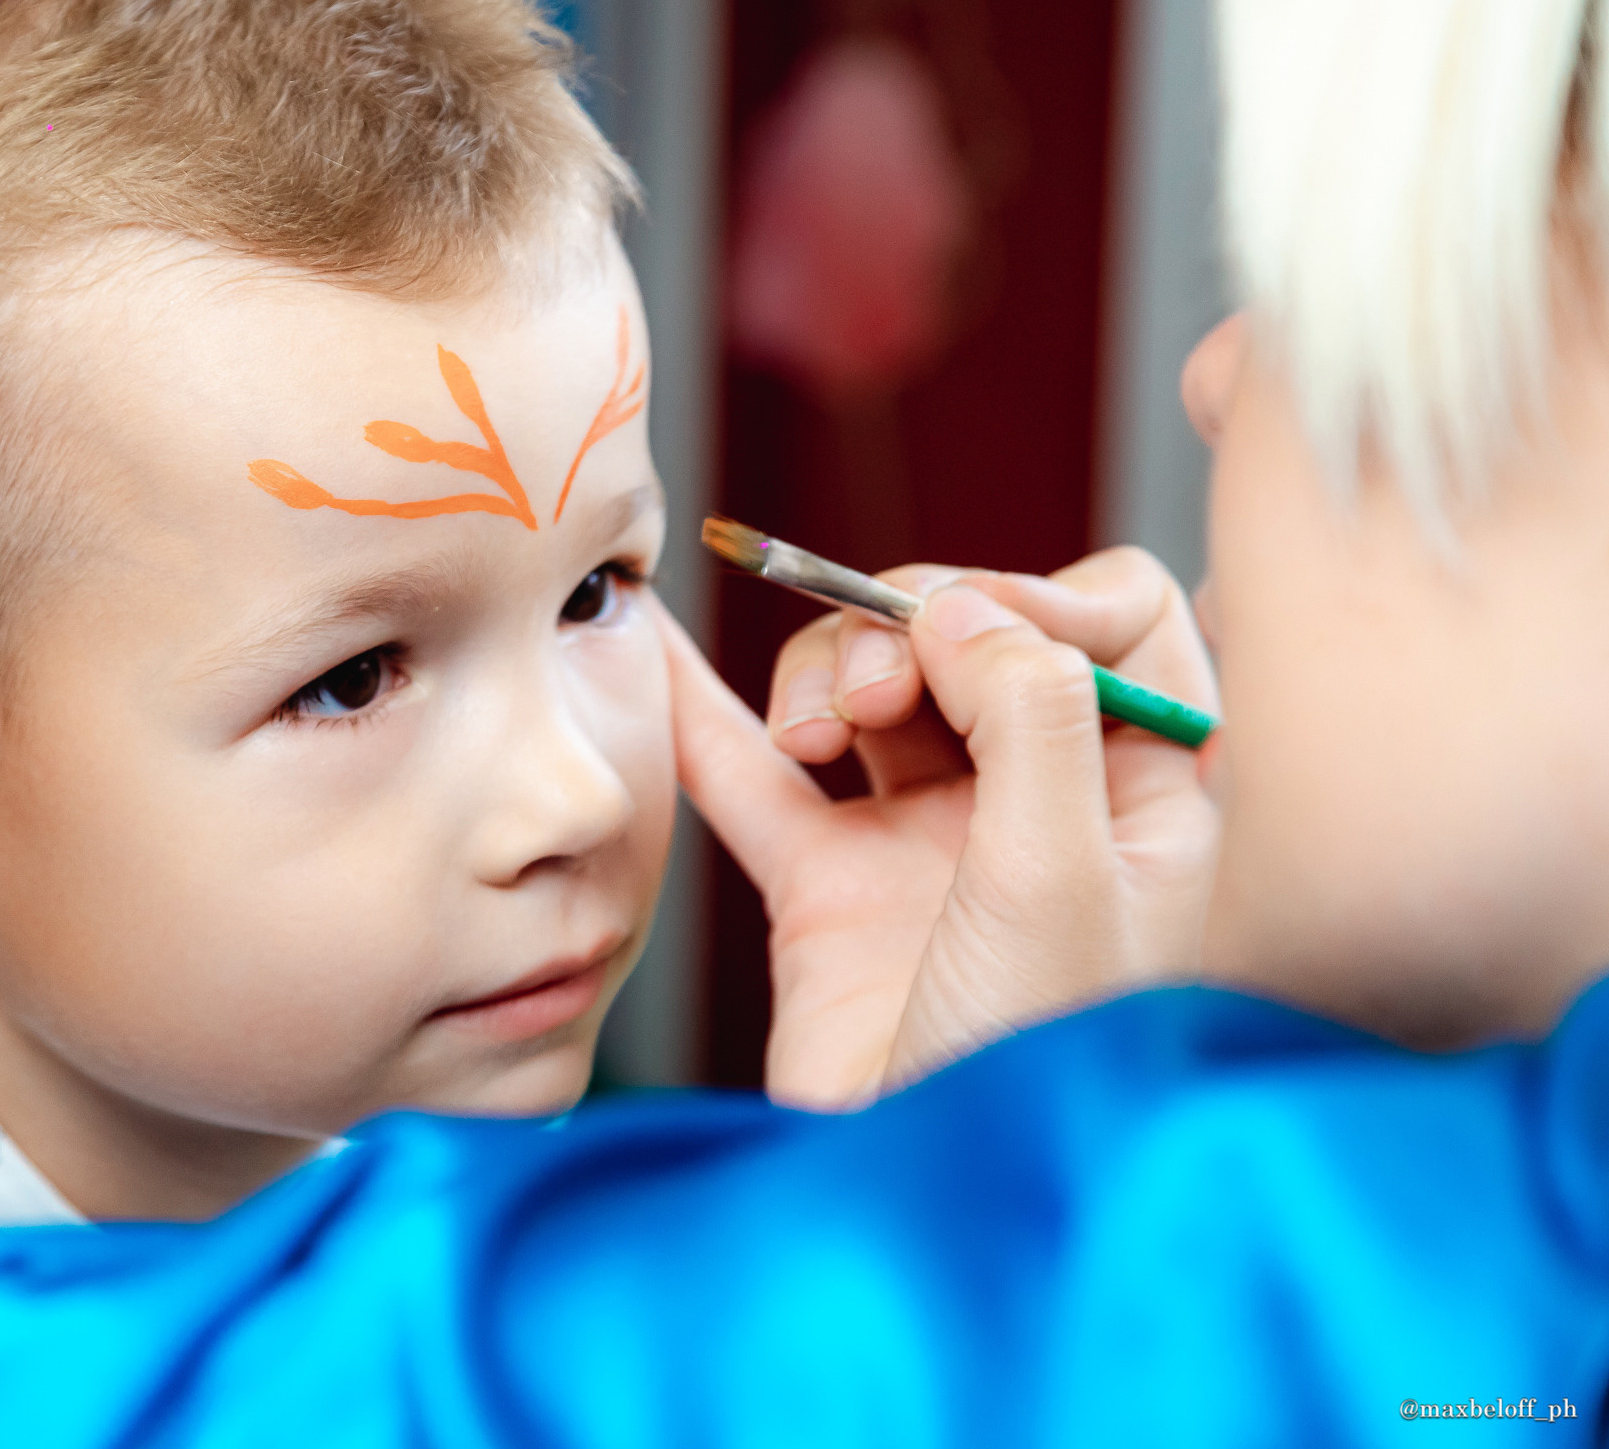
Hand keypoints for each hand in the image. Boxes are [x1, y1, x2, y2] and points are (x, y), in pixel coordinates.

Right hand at [659, 546, 1218, 1108]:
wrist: (928, 1213)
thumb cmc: (1033, 1070)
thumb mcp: (1063, 877)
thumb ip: (1029, 715)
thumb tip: (959, 607)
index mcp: (1143, 796)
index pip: (1117, 623)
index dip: (1043, 595)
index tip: (970, 628)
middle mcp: (1038, 805)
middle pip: (973, 640)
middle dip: (914, 630)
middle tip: (877, 693)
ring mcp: (926, 844)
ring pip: (871, 692)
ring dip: (827, 676)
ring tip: (812, 736)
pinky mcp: (827, 890)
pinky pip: (757, 777)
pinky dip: (711, 716)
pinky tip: (666, 659)